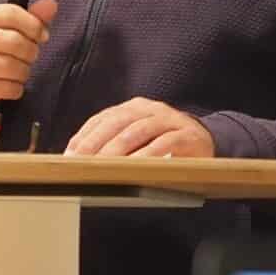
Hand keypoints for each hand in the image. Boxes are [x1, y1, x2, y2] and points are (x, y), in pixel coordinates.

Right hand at [0, 0, 58, 120]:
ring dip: (22, 74)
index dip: (33, 25)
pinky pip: (6, 87)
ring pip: (11, 66)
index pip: (11, 13)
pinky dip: (14, 90)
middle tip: (26, 59)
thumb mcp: (4, 35)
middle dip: (29, 54)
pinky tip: (9, 87)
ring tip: (17, 75)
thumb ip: (29, 20)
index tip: (41, 36)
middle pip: (15, 41)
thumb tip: (51, 4)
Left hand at [66, 97, 213, 158]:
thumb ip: (113, 144)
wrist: (206, 143)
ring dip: (118, 149)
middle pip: (118, 122)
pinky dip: (148, 155)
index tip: (69, 155)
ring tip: (104, 166)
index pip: (103, 118)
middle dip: (96, 142)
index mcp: (133, 108)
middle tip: (81, 161)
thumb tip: (80, 160)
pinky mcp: (187, 135)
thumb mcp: (137, 140)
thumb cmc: (164, 144)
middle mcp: (150, 109)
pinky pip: (164, 144)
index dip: (85, 135)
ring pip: (138, 131)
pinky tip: (136, 166)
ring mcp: (170, 120)